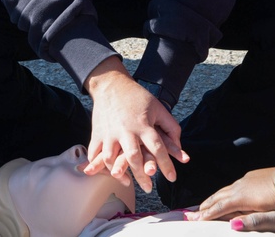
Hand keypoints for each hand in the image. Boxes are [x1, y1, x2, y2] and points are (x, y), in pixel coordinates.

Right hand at [83, 59, 187, 192]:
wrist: (111, 85)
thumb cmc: (138, 97)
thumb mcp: (159, 108)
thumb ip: (171, 127)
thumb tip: (180, 146)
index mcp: (143, 124)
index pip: (158, 148)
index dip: (167, 165)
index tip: (172, 178)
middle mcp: (126, 130)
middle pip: (134, 157)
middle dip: (142, 176)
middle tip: (148, 188)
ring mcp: (110, 133)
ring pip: (111, 158)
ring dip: (119, 173)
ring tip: (128, 182)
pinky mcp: (97, 134)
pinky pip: (95, 154)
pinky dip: (99, 166)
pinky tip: (108, 172)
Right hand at [187, 167, 274, 222]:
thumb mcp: (270, 214)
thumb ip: (251, 220)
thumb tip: (233, 225)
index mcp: (242, 197)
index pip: (219, 208)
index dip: (206, 215)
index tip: (194, 219)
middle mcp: (240, 186)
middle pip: (218, 197)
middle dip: (206, 206)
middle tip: (194, 213)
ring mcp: (247, 180)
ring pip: (225, 190)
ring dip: (214, 198)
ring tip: (207, 203)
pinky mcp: (253, 176)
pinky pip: (233, 186)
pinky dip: (225, 193)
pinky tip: (228, 194)